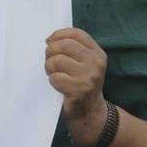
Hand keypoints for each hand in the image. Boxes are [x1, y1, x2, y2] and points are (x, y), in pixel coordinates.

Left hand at [45, 27, 107, 146]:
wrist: (90, 112)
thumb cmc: (82, 84)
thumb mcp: (85, 63)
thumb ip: (74, 49)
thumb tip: (50, 39)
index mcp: (98, 53)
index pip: (76, 34)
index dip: (59, 34)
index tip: (49, 41)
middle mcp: (96, 63)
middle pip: (65, 45)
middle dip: (51, 51)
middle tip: (48, 59)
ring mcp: (89, 77)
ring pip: (57, 61)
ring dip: (49, 67)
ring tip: (52, 73)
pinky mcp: (79, 90)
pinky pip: (55, 78)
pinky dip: (52, 81)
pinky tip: (57, 85)